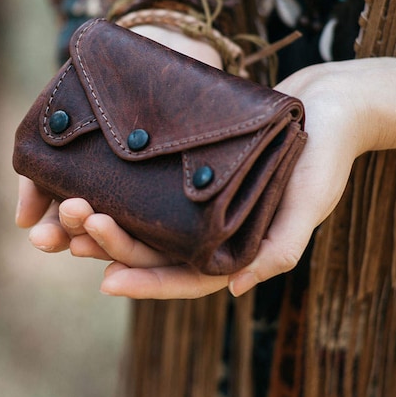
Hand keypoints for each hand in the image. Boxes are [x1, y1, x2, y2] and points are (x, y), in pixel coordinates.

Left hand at [16, 32, 395, 298]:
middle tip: (74, 231)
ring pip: (144, 219)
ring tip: (69, 210)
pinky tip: (92, 179)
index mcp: (236, 248)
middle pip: (154, 249)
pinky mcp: (190, 171)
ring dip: (108, 218)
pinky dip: (123, 187)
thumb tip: (235, 291)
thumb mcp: (308, 203)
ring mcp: (198, 200)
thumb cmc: (324, 157)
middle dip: (114, 244)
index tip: (107, 280)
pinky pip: (150, 185)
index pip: (187, 278)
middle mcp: (211, 229)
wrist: (326, 105)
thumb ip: (278, 249)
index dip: (148, 283)